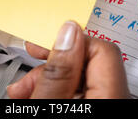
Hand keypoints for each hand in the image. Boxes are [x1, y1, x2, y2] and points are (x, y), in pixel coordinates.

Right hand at [7, 21, 129, 98]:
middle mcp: (114, 98)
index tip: (44, 44)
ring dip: (48, 80)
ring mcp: (105, 102)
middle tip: (28, 72)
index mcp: (111, 96)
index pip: (102, 49)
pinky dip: (56, 92)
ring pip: (79, 79)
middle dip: (51, 65)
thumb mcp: (49, 104)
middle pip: (88, 64)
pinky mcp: (95, 106)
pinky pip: (78, 92)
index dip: (70, 42)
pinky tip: (34, 96)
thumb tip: (67, 32)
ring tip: (22, 91)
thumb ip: (58, 72)